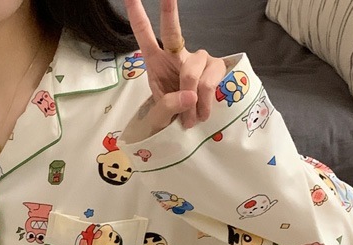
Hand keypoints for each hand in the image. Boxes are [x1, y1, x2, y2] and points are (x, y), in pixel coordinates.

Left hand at [122, 0, 227, 134]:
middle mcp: (176, 53)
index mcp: (155, 61)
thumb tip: (189, 95)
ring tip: (189, 119)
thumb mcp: (159, 118)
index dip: (137, 15)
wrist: (188, 126)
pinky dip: (204, 102)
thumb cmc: (169, 115)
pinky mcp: (215, 67)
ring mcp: (198, 58)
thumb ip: (168, 107)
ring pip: (191, 72)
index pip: (144, 35)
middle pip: (173, 31)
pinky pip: (210, 82)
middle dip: (169, 10)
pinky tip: (202, 113)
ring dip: (191, 101)